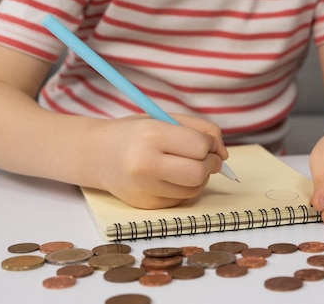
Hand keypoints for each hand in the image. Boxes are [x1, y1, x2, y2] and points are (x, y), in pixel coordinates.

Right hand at [91, 113, 227, 208]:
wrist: (98, 154)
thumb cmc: (138, 133)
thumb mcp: (166, 119)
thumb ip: (202, 129)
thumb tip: (225, 155)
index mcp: (151, 135)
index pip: (199, 146)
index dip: (210, 144)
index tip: (207, 142)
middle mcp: (145, 164)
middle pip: (199, 172)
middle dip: (211, 164)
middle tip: (207, 158)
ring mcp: (144, 188)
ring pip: (194, 189)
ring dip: (200, 177)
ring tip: (186, 165)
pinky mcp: (146, 204)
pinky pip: (182, 199)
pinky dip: (186, 188)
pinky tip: (172, 177)